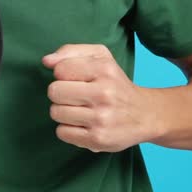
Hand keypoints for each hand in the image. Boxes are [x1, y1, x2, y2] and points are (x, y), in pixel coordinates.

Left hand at [41, 44, 159, 152]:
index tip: (75, 79)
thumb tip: (46, 61)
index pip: (60, 69)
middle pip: (54, 91)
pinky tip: (82, 124)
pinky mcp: (98, 139)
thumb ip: (70, 52)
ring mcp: (101, 118)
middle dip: (60, 94)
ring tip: (79, 111)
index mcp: (104, 69)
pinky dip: (68, 129)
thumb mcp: (101, 57)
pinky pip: (62, 132)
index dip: (63, 75)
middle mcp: (104, 93)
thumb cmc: (116, 83)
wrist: (145, 115)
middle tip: (74, 97)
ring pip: (56, 112)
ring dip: (63, 112)